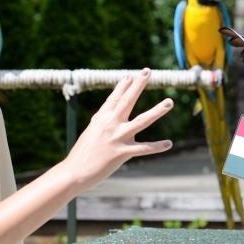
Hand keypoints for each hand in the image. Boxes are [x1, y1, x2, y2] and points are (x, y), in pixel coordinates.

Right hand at [61, 68, 172, 191]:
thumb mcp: (91, 132)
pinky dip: (157, 147)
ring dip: (157, 111)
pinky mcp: (122, 153)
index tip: (131, 76)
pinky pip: (144, 149)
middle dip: (139, 85)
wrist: (74, 172)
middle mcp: (110, 124)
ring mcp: (117, 137)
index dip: (123, 86)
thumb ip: (101, 122)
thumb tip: (105, 113)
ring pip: (142, 121)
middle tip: (148, 71)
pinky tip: (169, 144)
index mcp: (101, 118)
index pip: (114, 98)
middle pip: (127, 100)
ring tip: (169, 102)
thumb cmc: (82, 154)